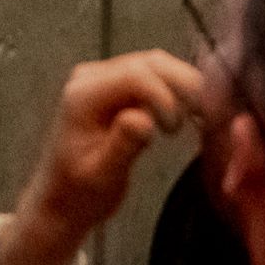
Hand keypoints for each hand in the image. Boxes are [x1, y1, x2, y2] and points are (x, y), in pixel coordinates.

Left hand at [0, 47, 204, 264]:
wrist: (62, 201)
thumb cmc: (79, 193)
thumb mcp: (102, 176)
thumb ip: (122, 145)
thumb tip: (143, 118)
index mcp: (83, 96)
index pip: (134, 75)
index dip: (164, 95)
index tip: (174, 129)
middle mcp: (90, 79)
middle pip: (149, 63)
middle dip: (181, 85)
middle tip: (202, 117)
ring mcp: (103, 80)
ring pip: (156, 66)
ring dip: (182, 86)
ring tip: (198, 117)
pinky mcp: (116, 89)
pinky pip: (153, 78)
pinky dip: (175, 91)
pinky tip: (187, 114)